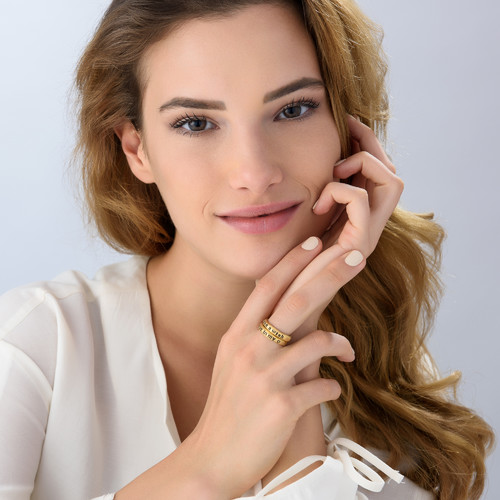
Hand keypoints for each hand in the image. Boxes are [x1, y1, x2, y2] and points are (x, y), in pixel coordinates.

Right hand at [185, 237, 362, 497]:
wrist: (212, 459)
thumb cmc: (228, 408)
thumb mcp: (232, 362)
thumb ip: (254, 335)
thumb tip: (285, 314)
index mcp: (237, 335)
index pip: (267, 286)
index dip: (294, 261)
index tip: (316, 241)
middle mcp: (249, 349)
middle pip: (296, 300)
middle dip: (330, 273)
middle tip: (357, 255)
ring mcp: (265, 376)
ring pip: (316, 341)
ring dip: (339, 343)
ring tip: (348, 350)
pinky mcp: (282, 406)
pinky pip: (323, 386)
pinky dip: (333, 385)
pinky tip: (331, 390)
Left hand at [278, 115, 403, 357]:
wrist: (284, 310)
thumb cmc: (285, 268)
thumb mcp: (298, 223)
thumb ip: (309, 198)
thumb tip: (306, 169)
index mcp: (356, 217)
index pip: (378, 172)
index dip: (365, 143)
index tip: (344, 122)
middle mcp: (368, 224)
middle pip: (391, 171)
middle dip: (369, 144)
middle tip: (346, 128)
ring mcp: (367, 235)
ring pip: (393, 180)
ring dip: (363, 164)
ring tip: (334, 170)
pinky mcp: (359, 246)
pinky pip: (364, 200)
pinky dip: (342, 191)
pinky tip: (317, 203)